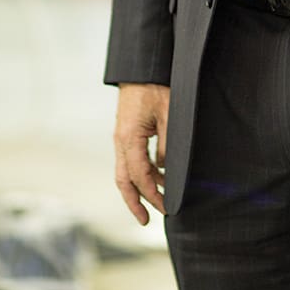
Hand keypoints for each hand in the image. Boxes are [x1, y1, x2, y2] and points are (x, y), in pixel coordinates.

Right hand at [113, 83, 169, 224]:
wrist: (140, 68)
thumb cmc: (155, 87)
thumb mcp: (169, 115)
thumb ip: (167, 144)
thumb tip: (164, 169)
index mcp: (129, 139)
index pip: (139, 176)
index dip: (152, 195)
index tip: (166, 207)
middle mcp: (120, 141)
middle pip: (124, 180)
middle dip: (134, 203)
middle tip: (146, 221)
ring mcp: (121, 137)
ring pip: (125, 171)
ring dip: (139, 188)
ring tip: (158, 201)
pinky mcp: (125, 133)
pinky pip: (130, 159)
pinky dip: (142, 172)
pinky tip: (158, 176)